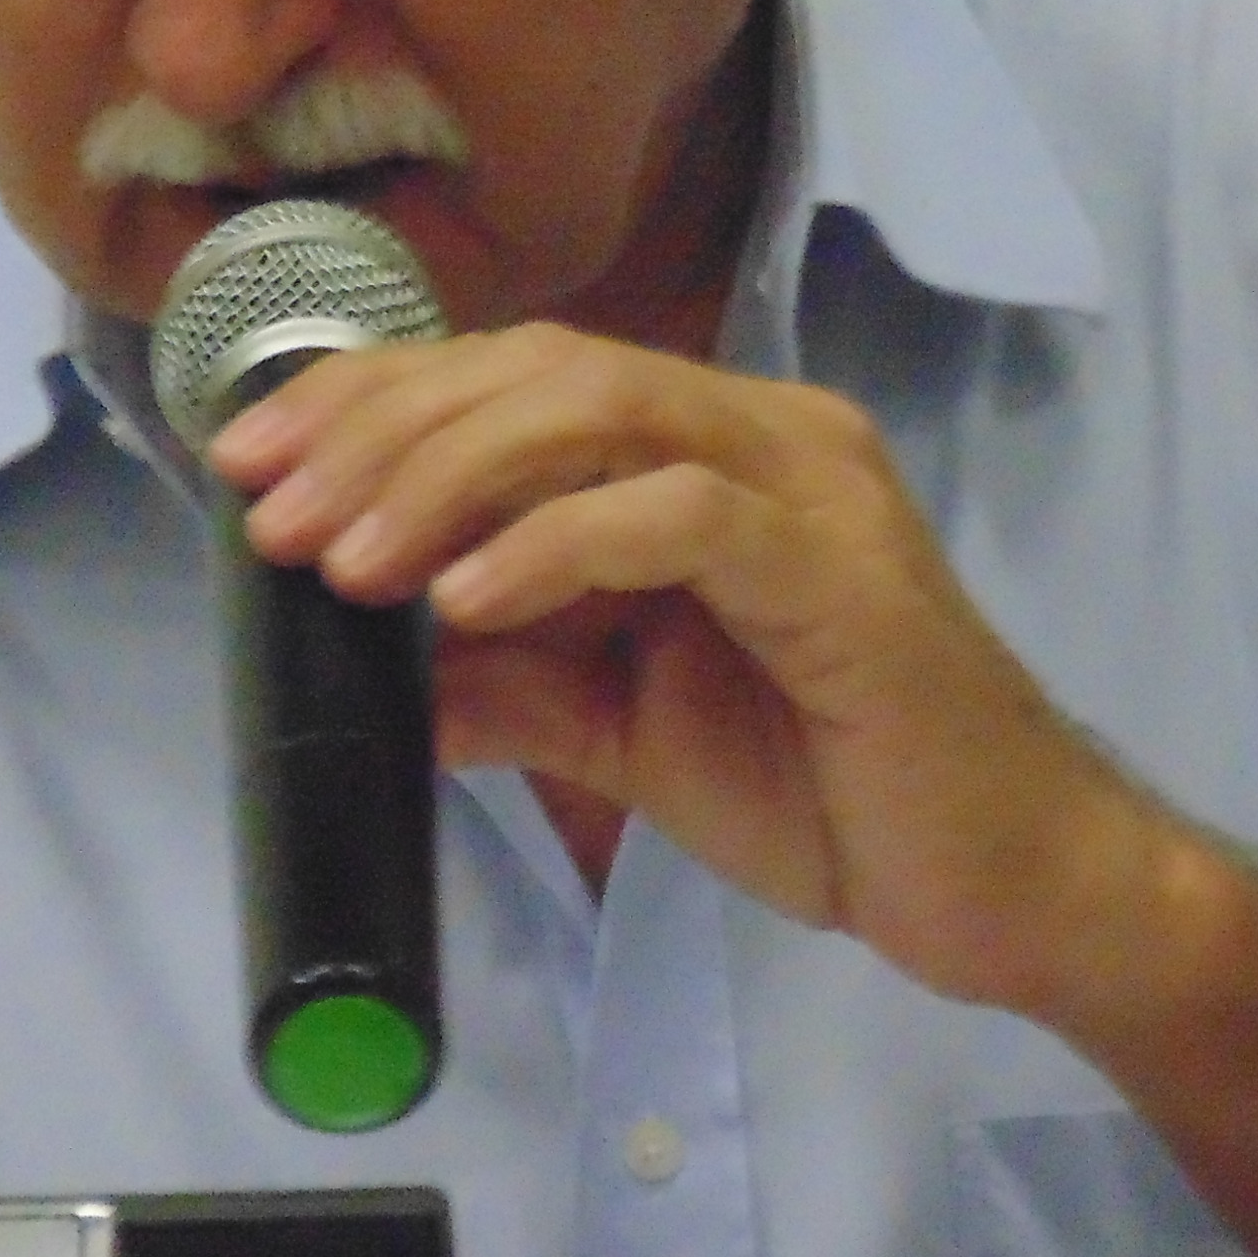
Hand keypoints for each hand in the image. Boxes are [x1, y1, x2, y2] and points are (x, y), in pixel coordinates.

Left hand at [215, 325, 1186, 1016]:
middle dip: (384, 428)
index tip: (250, 459)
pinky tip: (464, 596)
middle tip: (273, 509)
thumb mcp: (627, 730)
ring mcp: (810, 485)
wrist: (1007, 887)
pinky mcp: (841, 567)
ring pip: (600, 410)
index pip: (518, 374)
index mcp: (710, 449)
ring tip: (347, 558)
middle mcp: (764, 431)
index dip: (375, 401)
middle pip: (541, 369)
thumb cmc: (833, 792)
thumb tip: (371, 668)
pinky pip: (678, 514)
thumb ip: (511, 680)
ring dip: (446, 474)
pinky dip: (555, 543)